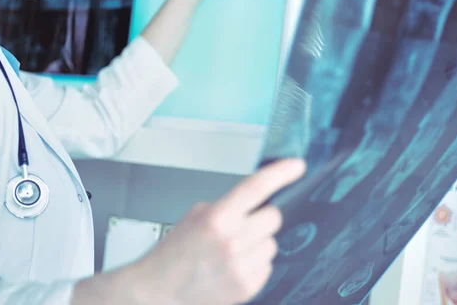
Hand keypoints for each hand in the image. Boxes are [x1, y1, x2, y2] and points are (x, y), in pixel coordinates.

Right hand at [131, 158, 305, 304]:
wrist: (160, 290)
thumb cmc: (174, 253)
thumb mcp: (196, 216)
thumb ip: (227, 206)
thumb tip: (256, 201)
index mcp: (216, 218)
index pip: (255, 187)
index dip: (280, 173)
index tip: (296, 166)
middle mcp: (232, 241)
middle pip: (273, 217)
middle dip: (261, 217)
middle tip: (242, 226)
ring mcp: (241, 266)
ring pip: (272, 243)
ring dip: (257, 243)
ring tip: (231, 252)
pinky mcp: (248, 286)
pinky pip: (268, 265)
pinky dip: (254, 264)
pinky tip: (233, 267)